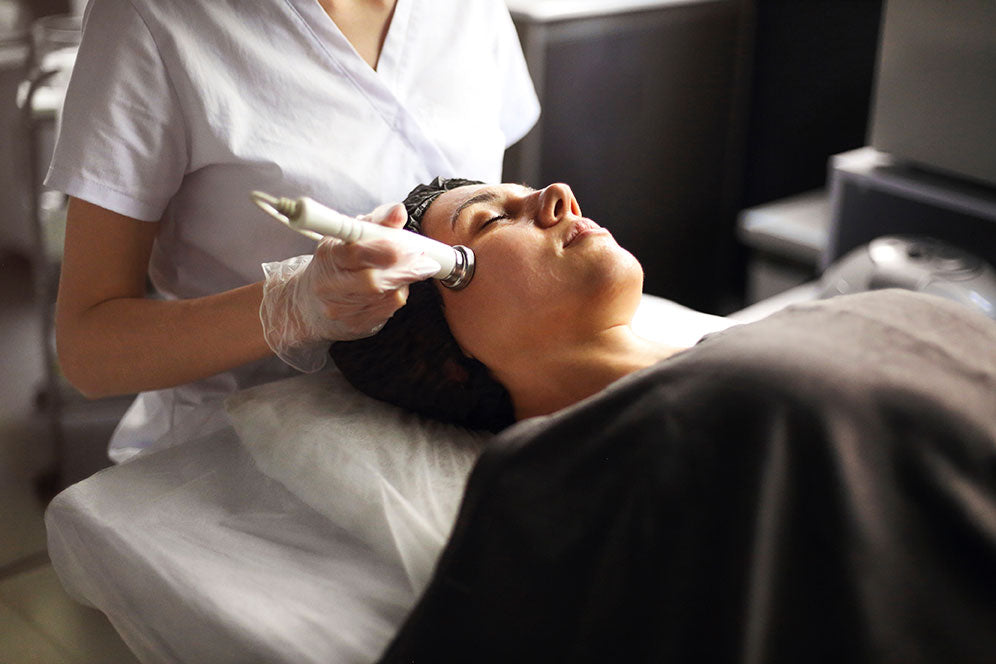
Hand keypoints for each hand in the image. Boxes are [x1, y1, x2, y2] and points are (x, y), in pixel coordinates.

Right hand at [260, 202, 439, 371]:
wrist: (310, 303)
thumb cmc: (336, 263)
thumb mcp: (349, 236)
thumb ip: (377, 222)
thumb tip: (398, 211)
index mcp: (327, 256)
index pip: (354, 251)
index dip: (386, 248)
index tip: (409, 245)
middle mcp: (330, 285)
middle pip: (373, 280)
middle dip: (405, 268)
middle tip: (425, 259)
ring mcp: (341, 309)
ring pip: (384, 295)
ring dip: (407, 279)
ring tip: (420, 268)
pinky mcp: (355, 325)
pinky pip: (387, 310)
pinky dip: (399, 294)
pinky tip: (401, 284)